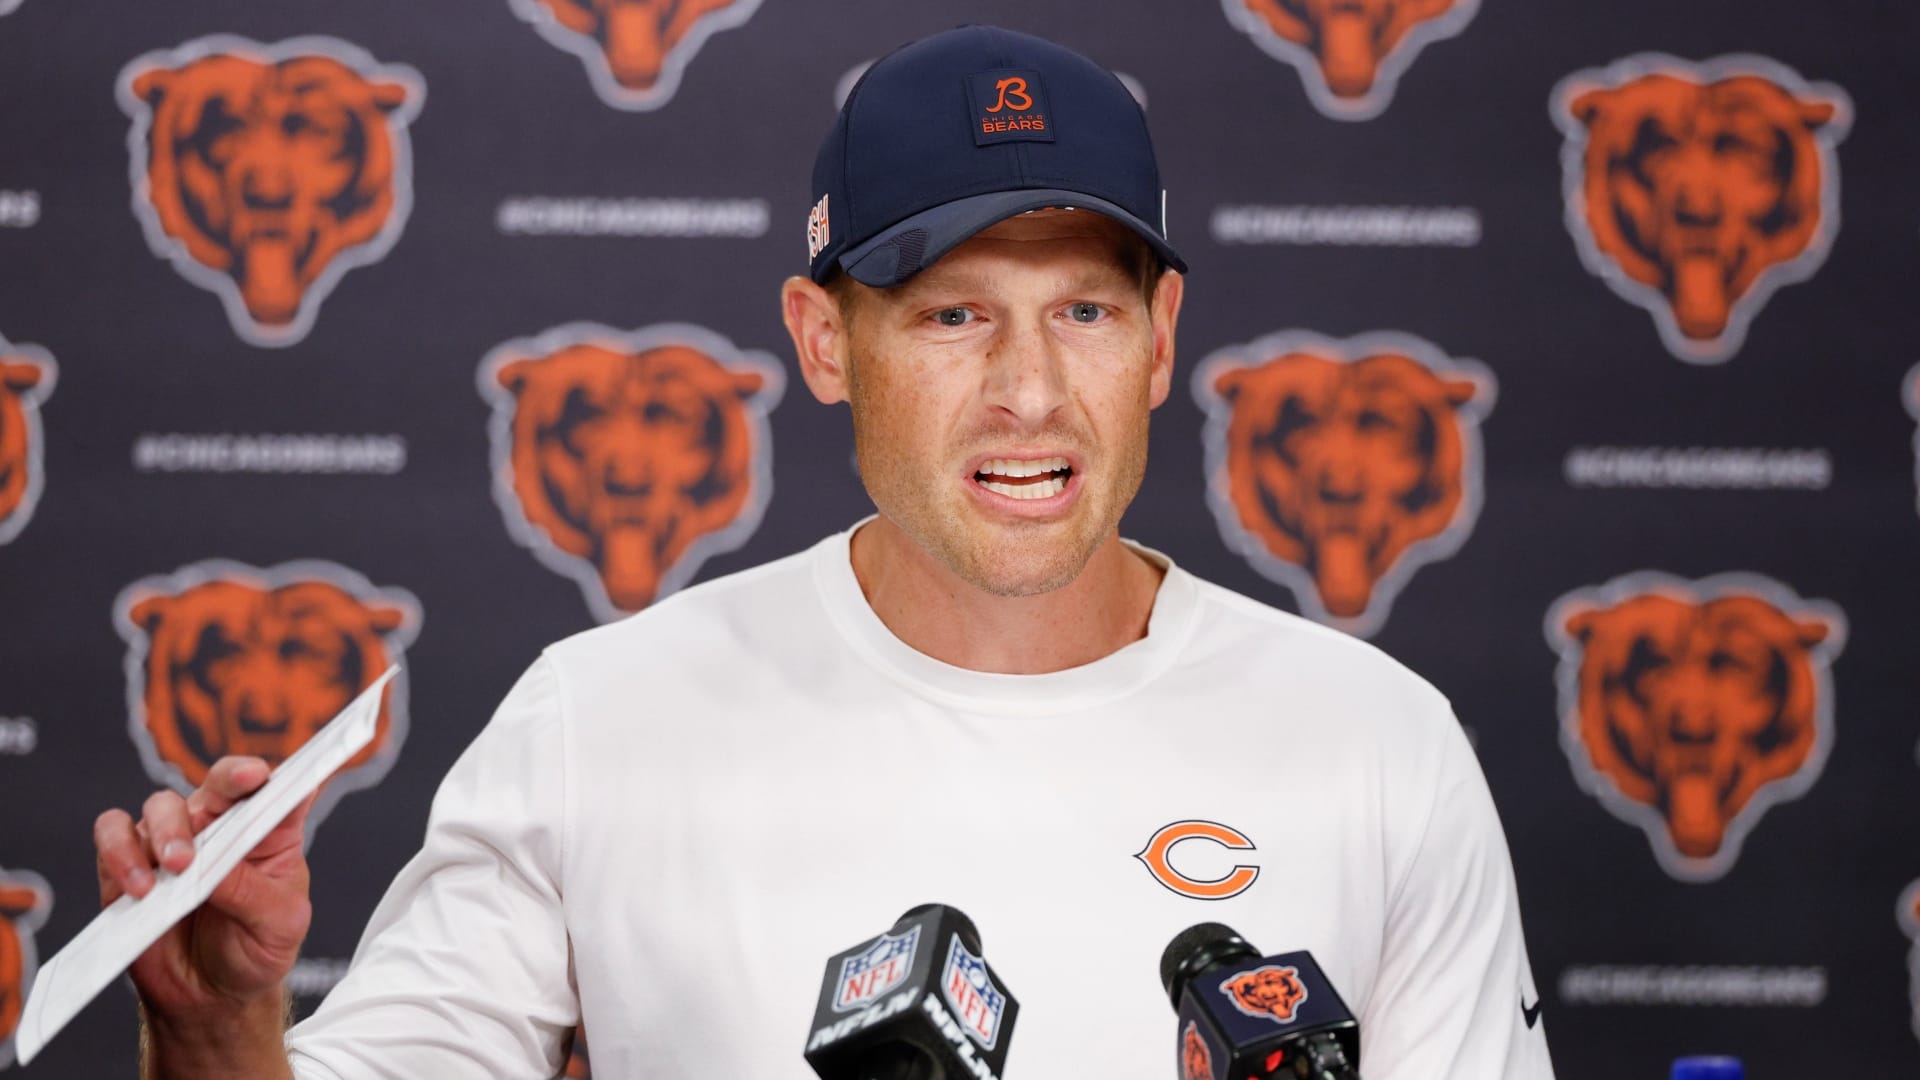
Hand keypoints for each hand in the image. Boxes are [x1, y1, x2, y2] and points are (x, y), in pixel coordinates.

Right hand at [93, 756, 316, 1018]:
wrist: (209, 997)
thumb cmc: (255, 950)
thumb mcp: (277, 927)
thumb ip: (252, 892)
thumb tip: (217, 865)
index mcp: (270, 832)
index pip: (274, 788)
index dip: (267, 775)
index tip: (258, 776)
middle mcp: (223, 826)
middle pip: (219, 783)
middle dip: (215, 793)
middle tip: (210, 839)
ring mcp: (175, 840)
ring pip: (162, 806)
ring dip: (165, 832)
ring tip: (175, 871)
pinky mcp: (131, 863)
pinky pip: (114, 834)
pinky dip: (120, 852)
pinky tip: (139, 887)